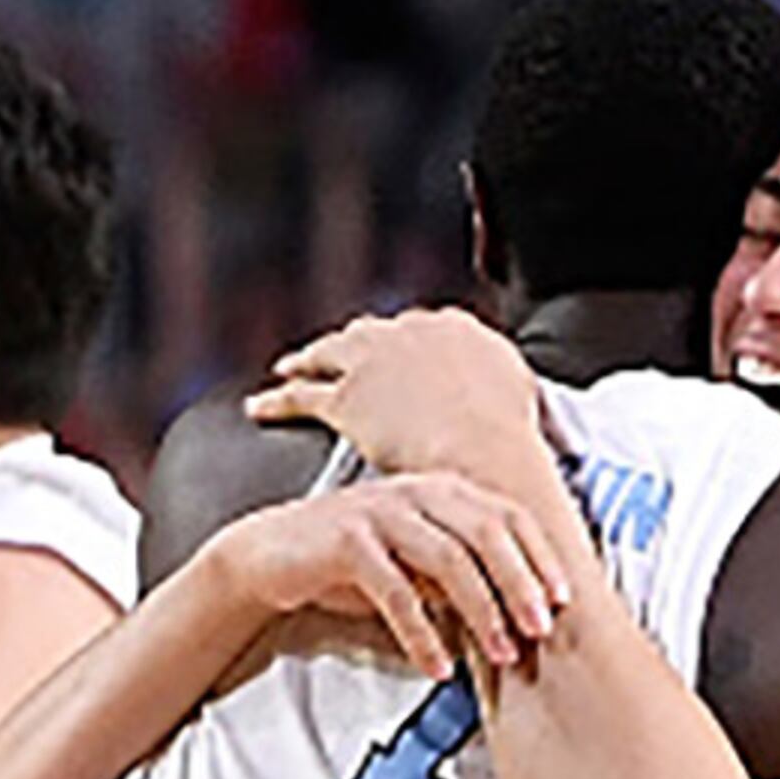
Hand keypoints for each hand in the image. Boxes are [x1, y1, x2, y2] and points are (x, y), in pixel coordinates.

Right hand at [200, 471, 569, 681]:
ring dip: (482, 612)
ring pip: (450, 561)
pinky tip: (439, 667)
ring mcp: (381, 513)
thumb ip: (461, 568)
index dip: (540, 557)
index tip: (564, 600)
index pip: (508, 515)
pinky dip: (423, 635)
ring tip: (500, 654)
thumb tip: (521, 604)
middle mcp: (416, 492)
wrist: (270, 557)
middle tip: (541, 629)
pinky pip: (398, 593)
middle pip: (487, 533)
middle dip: (520, 584)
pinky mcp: (348, 543)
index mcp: (441, 488)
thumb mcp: (415, 560)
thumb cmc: (350, 562)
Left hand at [246, 308, 550, 482]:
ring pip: (326, 356)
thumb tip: (514, 400)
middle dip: (347, 343)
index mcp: (455, 327)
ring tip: (286, 369)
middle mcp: (410, 331)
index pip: (417, 327)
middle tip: (328, 353)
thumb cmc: (511, 440)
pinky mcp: (345, 397)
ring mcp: (374, 361)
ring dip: (303, 361)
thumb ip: (506, 387)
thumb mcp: (521, 398)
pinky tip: (258, 407)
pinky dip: (276, 401)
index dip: (397, 340)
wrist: (483, 451)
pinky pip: (300, 396)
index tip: (386, 348)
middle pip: (366, 333)